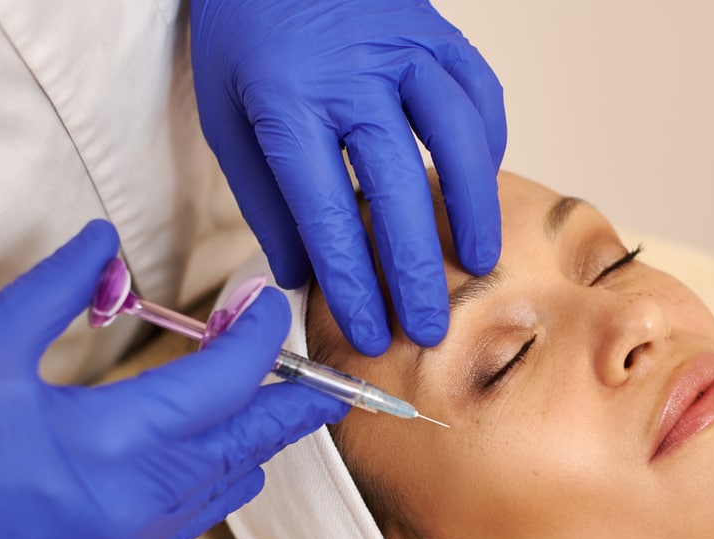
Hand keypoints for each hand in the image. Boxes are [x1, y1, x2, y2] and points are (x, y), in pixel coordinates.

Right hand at [0, 220, 346, 538]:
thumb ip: (57, 287)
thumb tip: (104, 242)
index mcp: (117, 442)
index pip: (228, 381)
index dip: (259, 337)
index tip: (267, 304)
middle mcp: (144, 501)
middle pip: (254, 443)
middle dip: (300, 405)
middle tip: (336, 381)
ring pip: (231, 487)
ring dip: (252, 442)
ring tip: (255, 401)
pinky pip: (195, 520)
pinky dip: (213, 480)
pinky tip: (194, 452)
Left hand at [190, 0, 505, 354]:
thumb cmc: (245, 33)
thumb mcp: (227, 117)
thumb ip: (265, 198)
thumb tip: (301, 274)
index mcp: (287, 101)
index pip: (326, 214)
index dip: (353, 283)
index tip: (370, 332)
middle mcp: (353, 74)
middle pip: (397, 188)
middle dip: (417, 269)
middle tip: (429, 325)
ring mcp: (404, 47)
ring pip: (455, 137)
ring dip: (472, 208)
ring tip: (477, 263)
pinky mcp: (437, 31)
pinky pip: (478, 92)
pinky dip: (486, 144)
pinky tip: (480, 185)